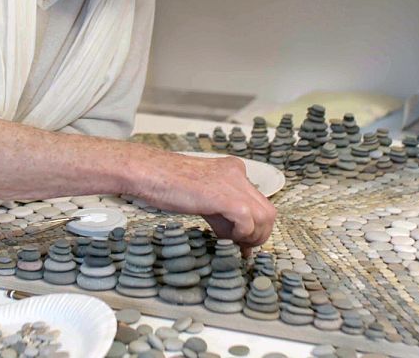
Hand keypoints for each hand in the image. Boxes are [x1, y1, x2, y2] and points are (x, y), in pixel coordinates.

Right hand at [130, 151, 276, 248]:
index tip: (242, 244)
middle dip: (259, 235)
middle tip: (241, 248)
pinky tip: (225, 237)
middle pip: (269, 211)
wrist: (149, 172)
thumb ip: (224, 218)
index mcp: (234, 171)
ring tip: (232, 243)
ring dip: (252, 237)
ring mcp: (233, 183)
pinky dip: (241, 234)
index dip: (255, 228)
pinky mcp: (224, 196)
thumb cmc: (168, 186)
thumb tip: (241, 245)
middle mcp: (238, 173)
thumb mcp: (204, 200)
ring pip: (265, 216)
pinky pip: (248, 220)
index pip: (259, 203)